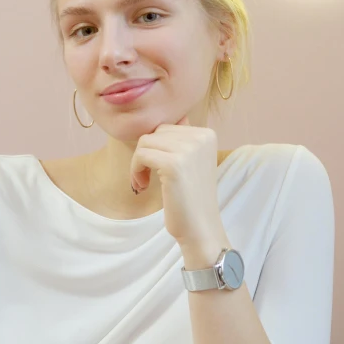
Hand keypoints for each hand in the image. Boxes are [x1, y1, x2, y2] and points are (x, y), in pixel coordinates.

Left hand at [130, 116, 225, 244]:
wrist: (200, 227)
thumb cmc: (191, 198)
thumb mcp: (192, 161)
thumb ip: (183, 138)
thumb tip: (171, 116)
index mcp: (207, 134)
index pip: (167, 127)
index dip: (157, 148)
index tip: (157, 169)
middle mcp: (201, 137)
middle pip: (155, 132)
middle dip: (146, 154)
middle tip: (146, 177)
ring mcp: (188, 150)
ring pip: (145, 142)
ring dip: (138, 163)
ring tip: (143, 182)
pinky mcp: (174, 164)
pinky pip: (141, 155)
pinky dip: (136, 170)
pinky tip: (143, 185)